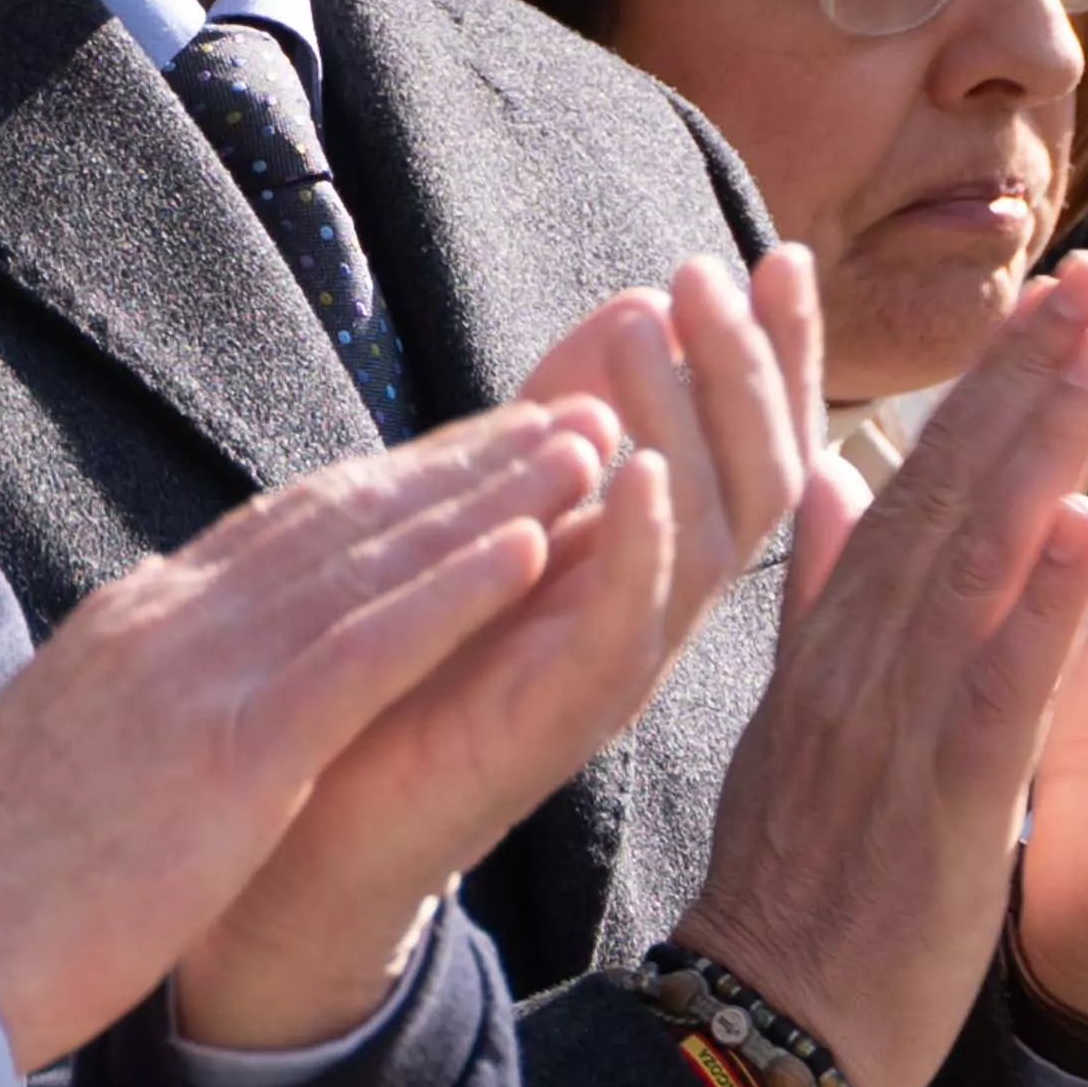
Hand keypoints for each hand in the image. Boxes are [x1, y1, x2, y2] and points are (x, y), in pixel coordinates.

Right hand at [0, 408, 625, 1067]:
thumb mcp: (51, 760)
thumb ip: (112, 705)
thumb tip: (135, 683)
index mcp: (129, 630)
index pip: (276, 532)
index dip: (384, 484)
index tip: (467, 450)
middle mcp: (169, 623)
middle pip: (339, 516)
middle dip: (458, 461)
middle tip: (560, 411)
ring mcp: (201, 677)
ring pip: (373, 558)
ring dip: (491, 493)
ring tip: (587, 442)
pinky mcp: (234, 751)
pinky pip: (369, 652)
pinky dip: (458, 590)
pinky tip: (539, 546)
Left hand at [169, 266, 812, 1048]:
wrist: (307, 833)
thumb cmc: (401, 670)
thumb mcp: (489, 515)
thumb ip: (552, 424)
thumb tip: (634, 300)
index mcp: (644, 567)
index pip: (746, 445)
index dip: (776, 354)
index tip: (781, 252)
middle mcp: (653, 618)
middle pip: (761, 482)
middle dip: (755, 368)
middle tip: (721, 268)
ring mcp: (616, 673)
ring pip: (712, 543)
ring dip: (693, 424)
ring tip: (666, 323)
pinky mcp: (557, 723)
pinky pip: (627, 632)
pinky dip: (640, 548)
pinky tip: (633, 471)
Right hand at [683, 260, 1087, 1086]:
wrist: (769, 1025)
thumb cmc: (796, 882)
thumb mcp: (787, 717)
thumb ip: (814, 594)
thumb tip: (822, 480)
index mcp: (833, 639)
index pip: (918, 480)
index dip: (988, 382)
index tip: (1054, 292)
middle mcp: (860, 658)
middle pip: (949, 490)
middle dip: (1028, 374)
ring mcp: (897, 722)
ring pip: (977, 561)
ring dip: (1048, 448)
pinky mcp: (943, 801)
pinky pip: (997, 690)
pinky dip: (1043, 607)